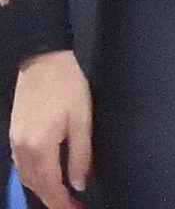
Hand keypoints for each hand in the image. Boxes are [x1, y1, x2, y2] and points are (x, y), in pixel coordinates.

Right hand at [11, 50, 91, 208]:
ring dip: (42, 189)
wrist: (43, 59)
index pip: (50, 187)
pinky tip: (46, 175)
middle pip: (35, 186)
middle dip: (53, 200)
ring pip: (26, 177)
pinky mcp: (14, 133)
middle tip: (72, 206)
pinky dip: (33, 176)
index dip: (63, 204)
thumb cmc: (68, 86)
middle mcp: (22, 150)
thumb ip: (81, 155)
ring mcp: (15, 141)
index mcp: (40, 148)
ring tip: (61, 195)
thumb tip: (78, 185)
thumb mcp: (82, 119)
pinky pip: (21, 165)